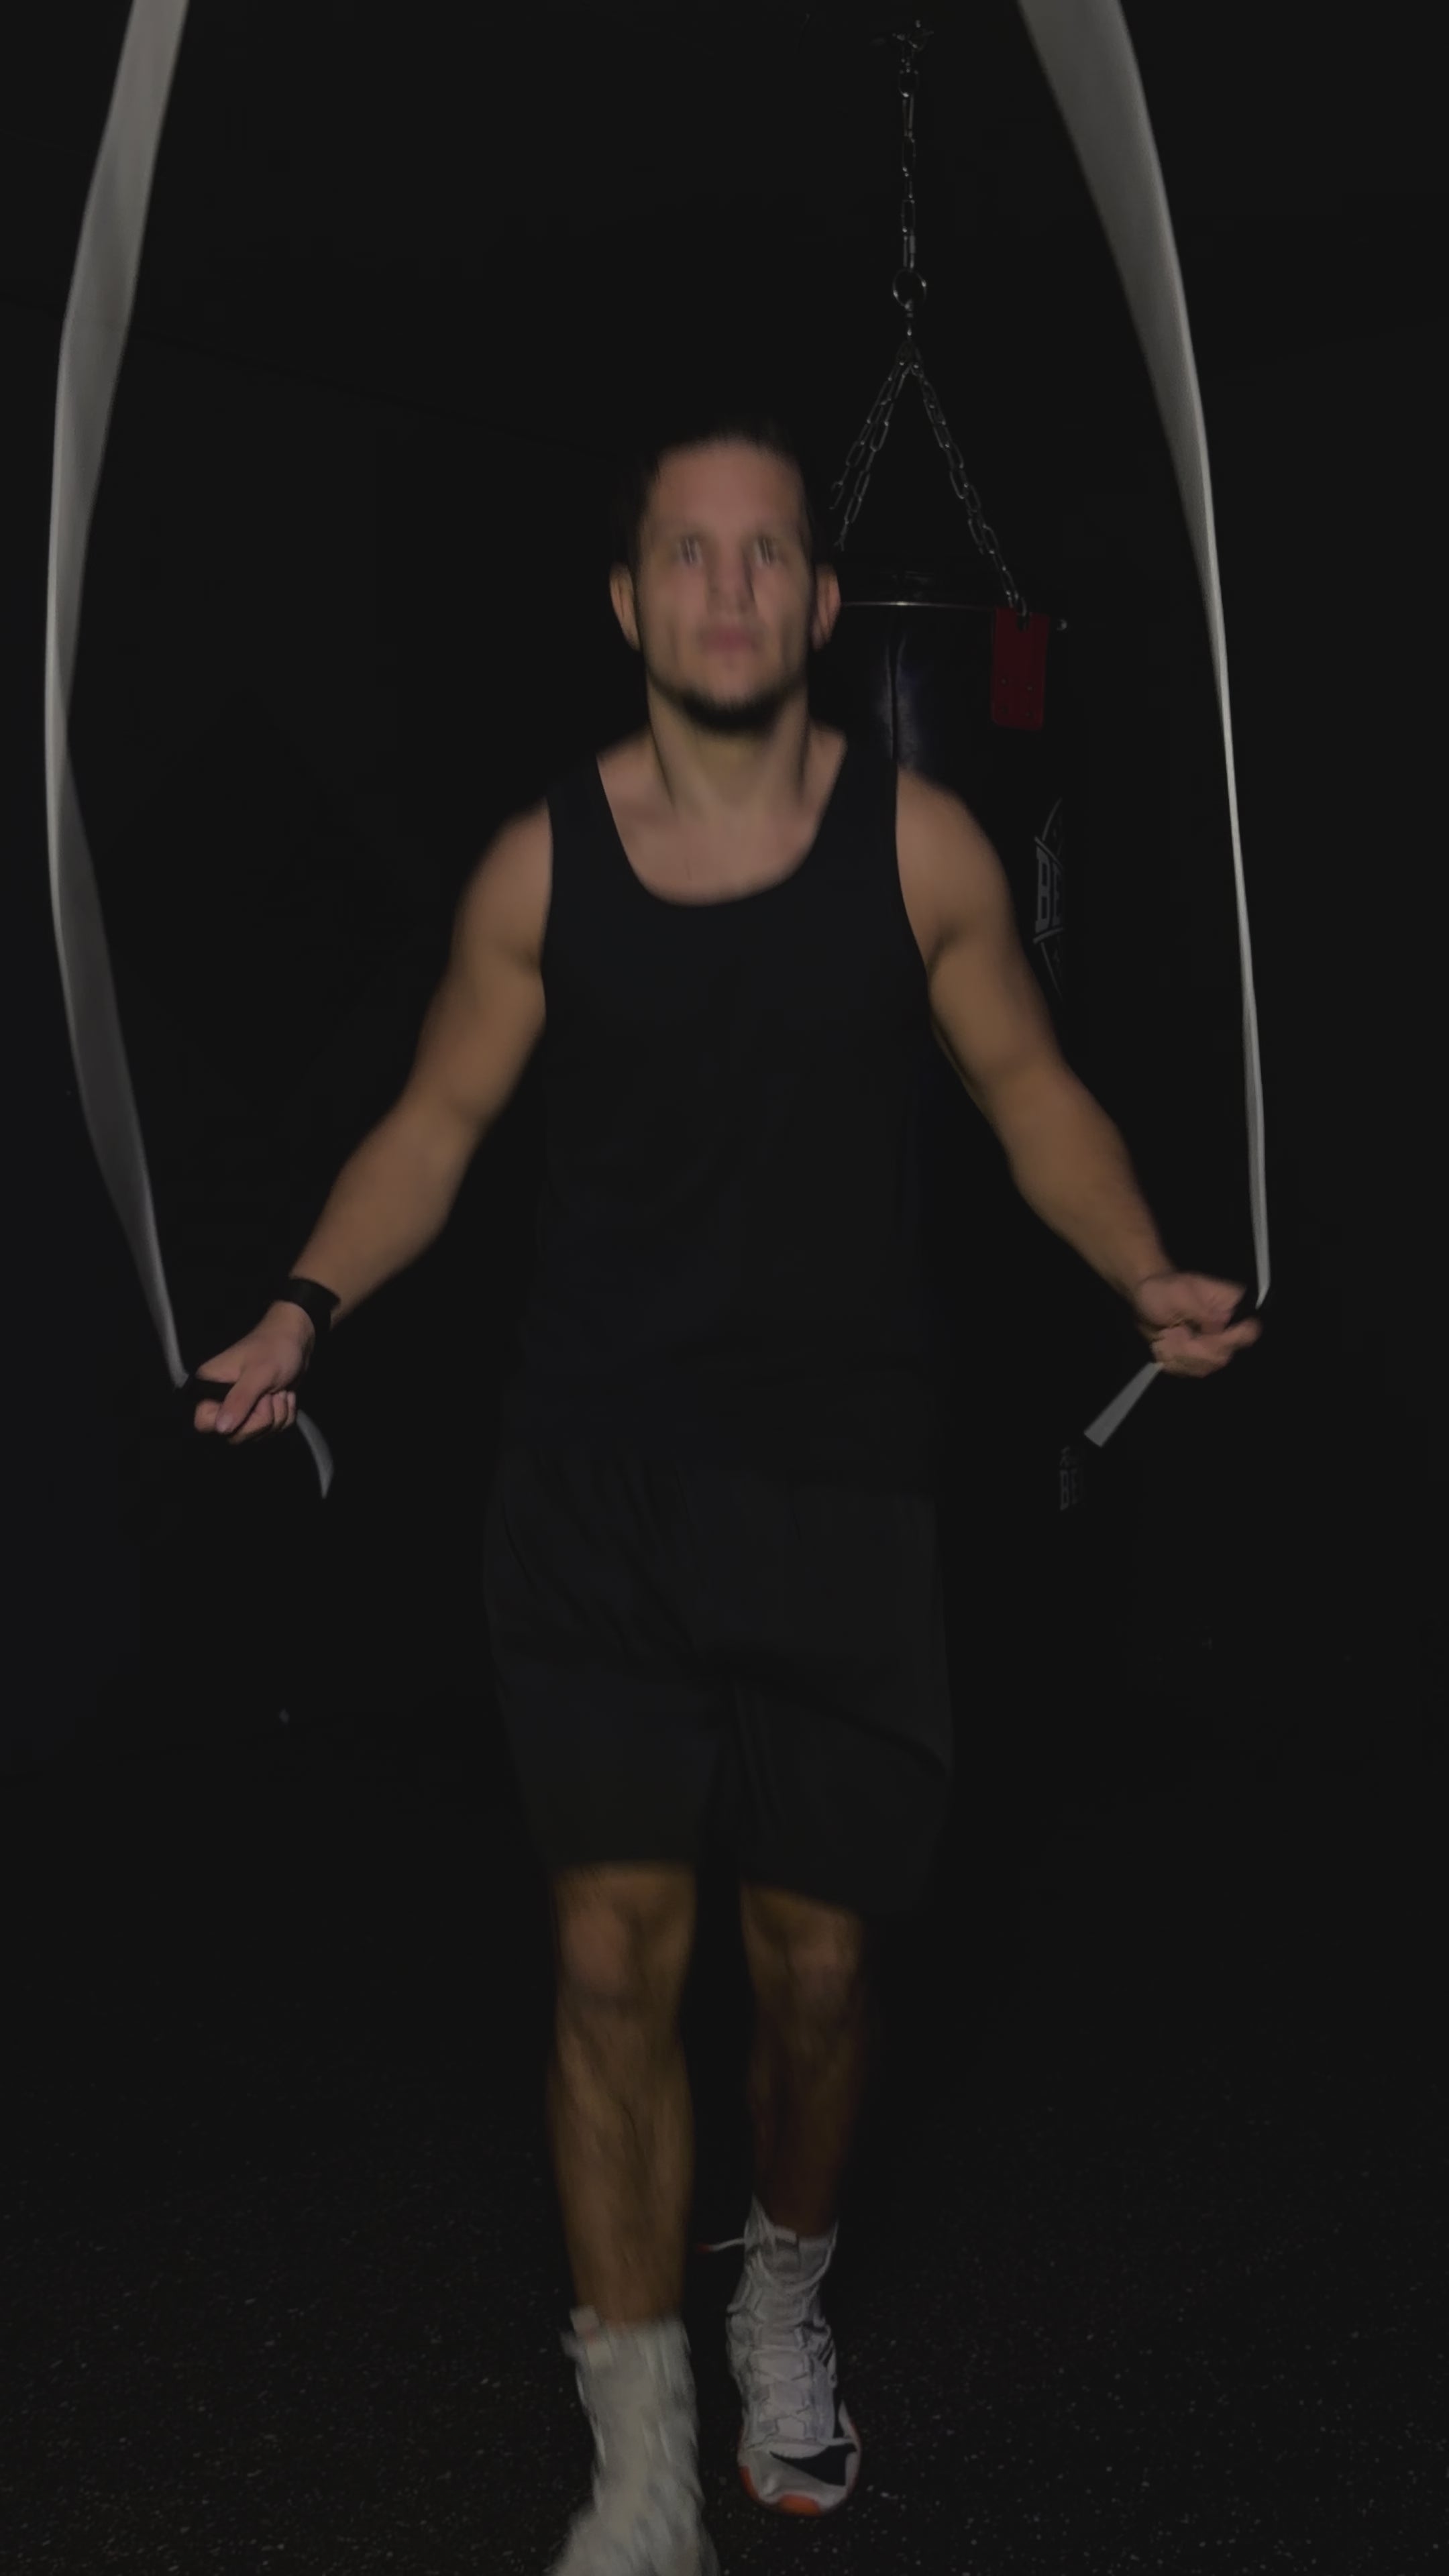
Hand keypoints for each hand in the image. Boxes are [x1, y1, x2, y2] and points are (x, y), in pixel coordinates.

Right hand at [192, 1307, 313, 1441]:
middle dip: (262, 1418)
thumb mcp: (258, 1374)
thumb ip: (239, 1400)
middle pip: (235, 1435)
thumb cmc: (274, 1349)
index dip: (230, 1423)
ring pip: (257, 1435)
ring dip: (277, 1415)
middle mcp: (220, 1401)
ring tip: (277, 1390)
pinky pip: (272, 1431)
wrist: (296, 1341)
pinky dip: (284, 1414)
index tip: (250, 1406)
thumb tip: (221, 1428)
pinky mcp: (257, 1413)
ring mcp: (240, 1409)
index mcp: (209, 1386)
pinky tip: (283, 1394)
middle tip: (269, 1393)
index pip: (204, 1424)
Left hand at [1130, 1271, 1262, 1376]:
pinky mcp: (1202, 1359)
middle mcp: (1229, 1329)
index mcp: (1232, 1306)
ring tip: (1167, 1337)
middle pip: (1223, 1355)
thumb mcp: (1178, 1294)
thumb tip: (1218, 1325)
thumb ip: (1200, 1310)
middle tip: (1174, 1333)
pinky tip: (1165, 1347)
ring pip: (1206, 1366)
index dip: (1227, 1339)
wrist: (1146, 1301)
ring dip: (1180, 1355)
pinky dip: (1174, 1362)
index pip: (1249, 1331)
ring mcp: (1217, 1347)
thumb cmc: (1163, 1290)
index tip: (1202, 1333)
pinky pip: (1192, 1371)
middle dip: (1193, 1348)